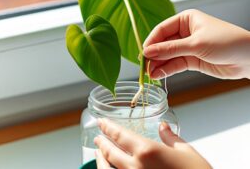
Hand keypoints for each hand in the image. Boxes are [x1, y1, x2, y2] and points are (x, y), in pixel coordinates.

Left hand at [94, 119, 211, 168]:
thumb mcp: (187, 152)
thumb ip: (172, 137)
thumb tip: (163, 127)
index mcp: (147, 151)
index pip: (120, 135)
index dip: (108, 127)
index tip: (101, 122)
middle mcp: (135, 167)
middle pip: (110, 151)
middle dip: (101, 142)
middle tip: (98, 136)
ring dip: (100, 158)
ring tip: (97, 152)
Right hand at [143, 9, 249, 79]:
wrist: (248, 59)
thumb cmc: (227, 42)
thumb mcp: (195, 44)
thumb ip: (170, 49)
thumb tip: (148, 51)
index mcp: (186, 20)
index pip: (161, 30)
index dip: (151, 42)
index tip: (144, 53)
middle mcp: (185, 33)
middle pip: (162, 44)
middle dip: (154, 56)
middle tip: (145, 66)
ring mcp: (187, 47)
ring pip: (167, 56)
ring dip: (158, 65)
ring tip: (150, 74)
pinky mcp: (191, 60)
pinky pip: (175, 64)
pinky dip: (166, 70)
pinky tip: (159, 75)